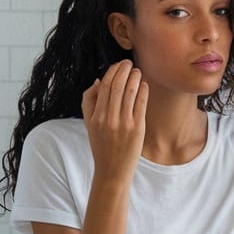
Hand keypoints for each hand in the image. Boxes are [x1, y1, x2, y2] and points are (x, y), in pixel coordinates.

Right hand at [81, 60, 147, 183]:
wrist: (111, 171)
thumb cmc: (102, 146)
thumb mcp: (89, 124)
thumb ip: (89, 102)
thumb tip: (98, 80)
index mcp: (95, 116)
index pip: (103, 86)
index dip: (112, 72)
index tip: (118, 65)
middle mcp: (108, 118)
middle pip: (116, 86)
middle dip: (123, 70)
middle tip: (129, 62)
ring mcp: (123, 123)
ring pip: (129, 92)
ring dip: (134, 78)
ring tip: (138, 71)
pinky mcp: (137, 128)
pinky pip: (140, 104)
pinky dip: (143, 91)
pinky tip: (144, 85)